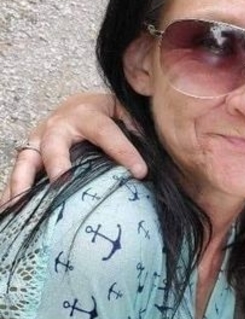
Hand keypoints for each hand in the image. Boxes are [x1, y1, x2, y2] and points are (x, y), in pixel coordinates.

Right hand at [0, 93, 147, 204]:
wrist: (80, 106)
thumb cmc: (109, 113)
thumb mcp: (126, 111)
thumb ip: (138, 127)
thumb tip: (155, 150)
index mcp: (88, 114)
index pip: (107, 133)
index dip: (124, 152)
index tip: (141, 172)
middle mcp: (59, 125)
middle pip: (55, 144)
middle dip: (58, 163)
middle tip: (63, 183)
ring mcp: (40, 141)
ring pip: (27, 160)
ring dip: (21, 182)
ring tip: (18, 204)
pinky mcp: (31, 155)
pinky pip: (18, 174)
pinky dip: (11, 192)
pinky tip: (6, 211)